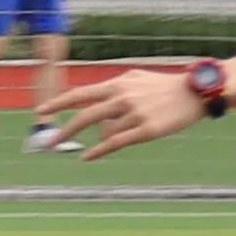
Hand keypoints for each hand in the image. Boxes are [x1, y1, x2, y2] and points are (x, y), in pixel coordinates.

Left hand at [49, 67, 202, 157]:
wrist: (195, 92)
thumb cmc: (164, 86)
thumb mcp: (135, 79)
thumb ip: (113, 89)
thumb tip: (95, 104)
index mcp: (118, 84)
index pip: (81, 93)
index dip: (59, 103)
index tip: (40, 111)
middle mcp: (123, 97)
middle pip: (85, 115)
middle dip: (65, 130)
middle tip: (49, 143)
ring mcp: (135, 114)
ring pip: (103, 132)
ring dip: (98, 140)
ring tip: (101, 143)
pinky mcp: (147, 130)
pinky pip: (116, 143)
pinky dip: (98, 151)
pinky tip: (87, 157)